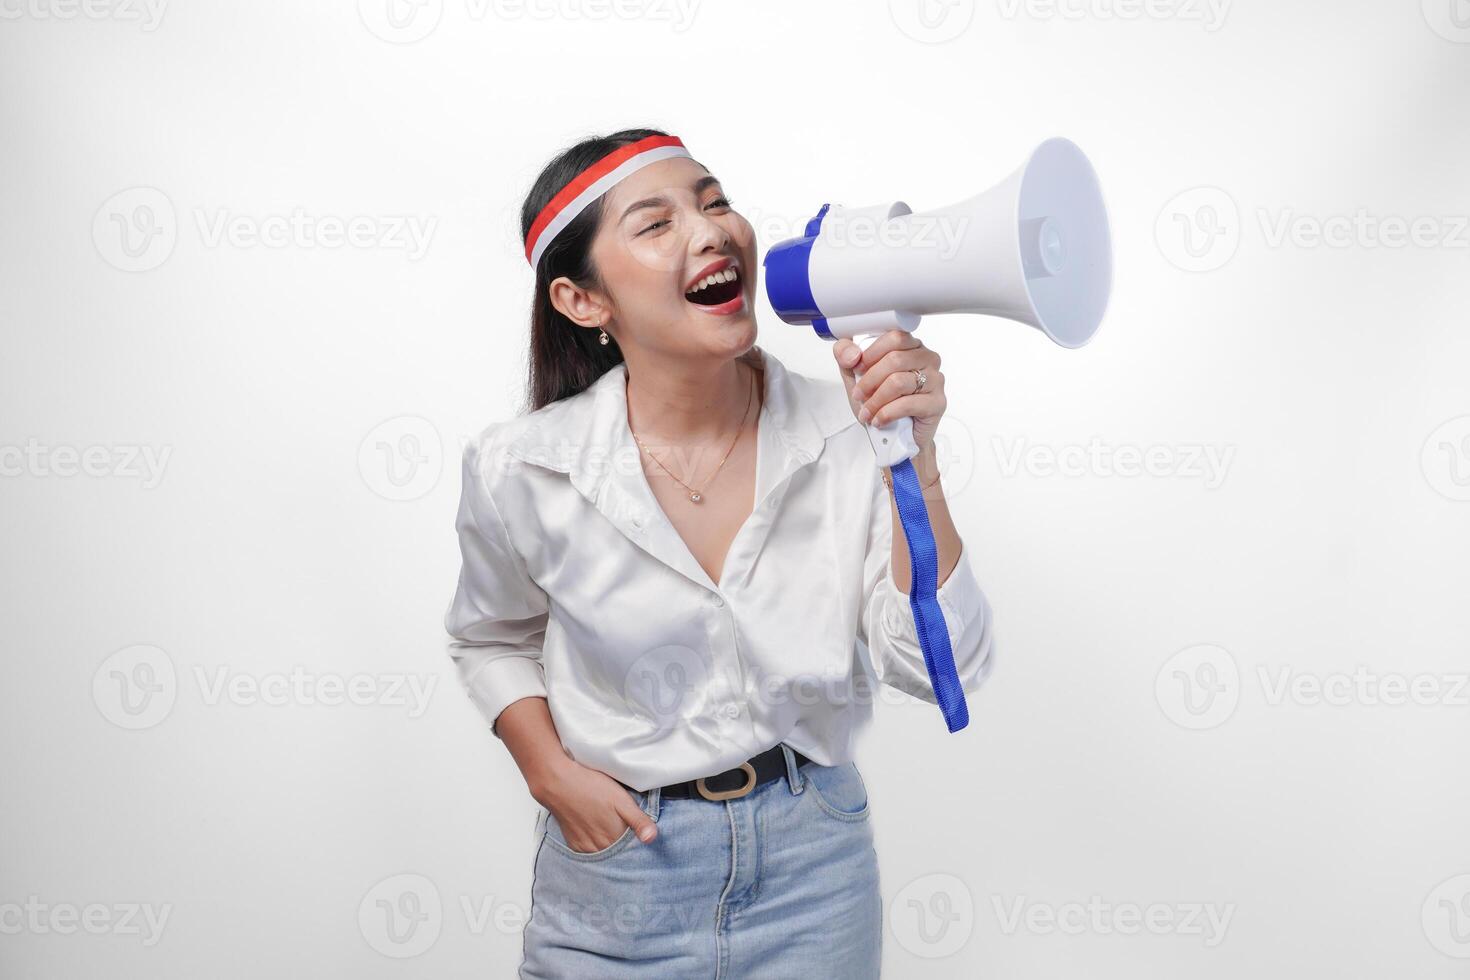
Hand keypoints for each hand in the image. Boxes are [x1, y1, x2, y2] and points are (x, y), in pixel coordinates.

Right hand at [530, 756, 657, 853]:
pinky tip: (598, 833)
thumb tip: (652, 838)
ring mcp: (585, 847)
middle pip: (618, 854)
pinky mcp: (574, 843)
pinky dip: (597, 846)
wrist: (557, 783)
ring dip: (611, 847)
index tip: (642, 837)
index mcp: (614, 838)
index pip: (632, 851)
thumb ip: (638, 820)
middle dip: (626, 847)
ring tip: (612, 830)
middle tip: (627, 831)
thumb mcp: (621, 799)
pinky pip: (590, 852)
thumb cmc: (590, 787)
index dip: (639, 843)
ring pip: (604, 854)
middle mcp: (599, 848)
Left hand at [833, 330, 946, 455]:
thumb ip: (846, 358)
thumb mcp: (856, 377)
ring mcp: (935, 380)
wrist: (895, 436)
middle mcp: (927, 359)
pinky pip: (907, 404)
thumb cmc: (881, 403)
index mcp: (910, 347)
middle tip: (859, 395)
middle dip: (869, 380)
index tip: (857, 368)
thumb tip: (851, 355)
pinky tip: (880, 420)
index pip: (894, 337)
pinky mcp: (937, 403)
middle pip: (895, 359)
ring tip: (867, 412)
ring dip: (876, 400)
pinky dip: (887, 413)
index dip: (871, 353)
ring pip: (899, 382)